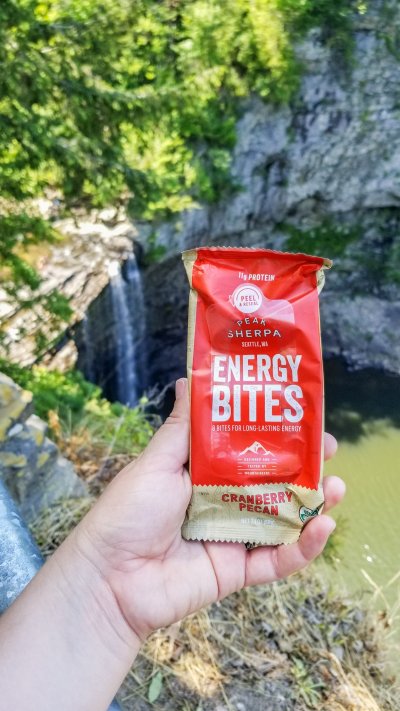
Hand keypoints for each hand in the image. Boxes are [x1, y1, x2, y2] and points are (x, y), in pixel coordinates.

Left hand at [76, 378, 344, 640]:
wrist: (109, 579)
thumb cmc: (128, 513)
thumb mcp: (157, 462)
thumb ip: (183, 427)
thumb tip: (190, 378)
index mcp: (204, 472)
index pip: (250, 447)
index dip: (277, 433)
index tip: (304, 415)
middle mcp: (224, 501)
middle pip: (274, 481)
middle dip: (305, 466)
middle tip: (329, 449)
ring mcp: (234, 536)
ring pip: (284, 519)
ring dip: (315, 503)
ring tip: (337, 486)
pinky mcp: (239, 571)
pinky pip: (279, 560)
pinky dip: (305, 547)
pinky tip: (323, 526)